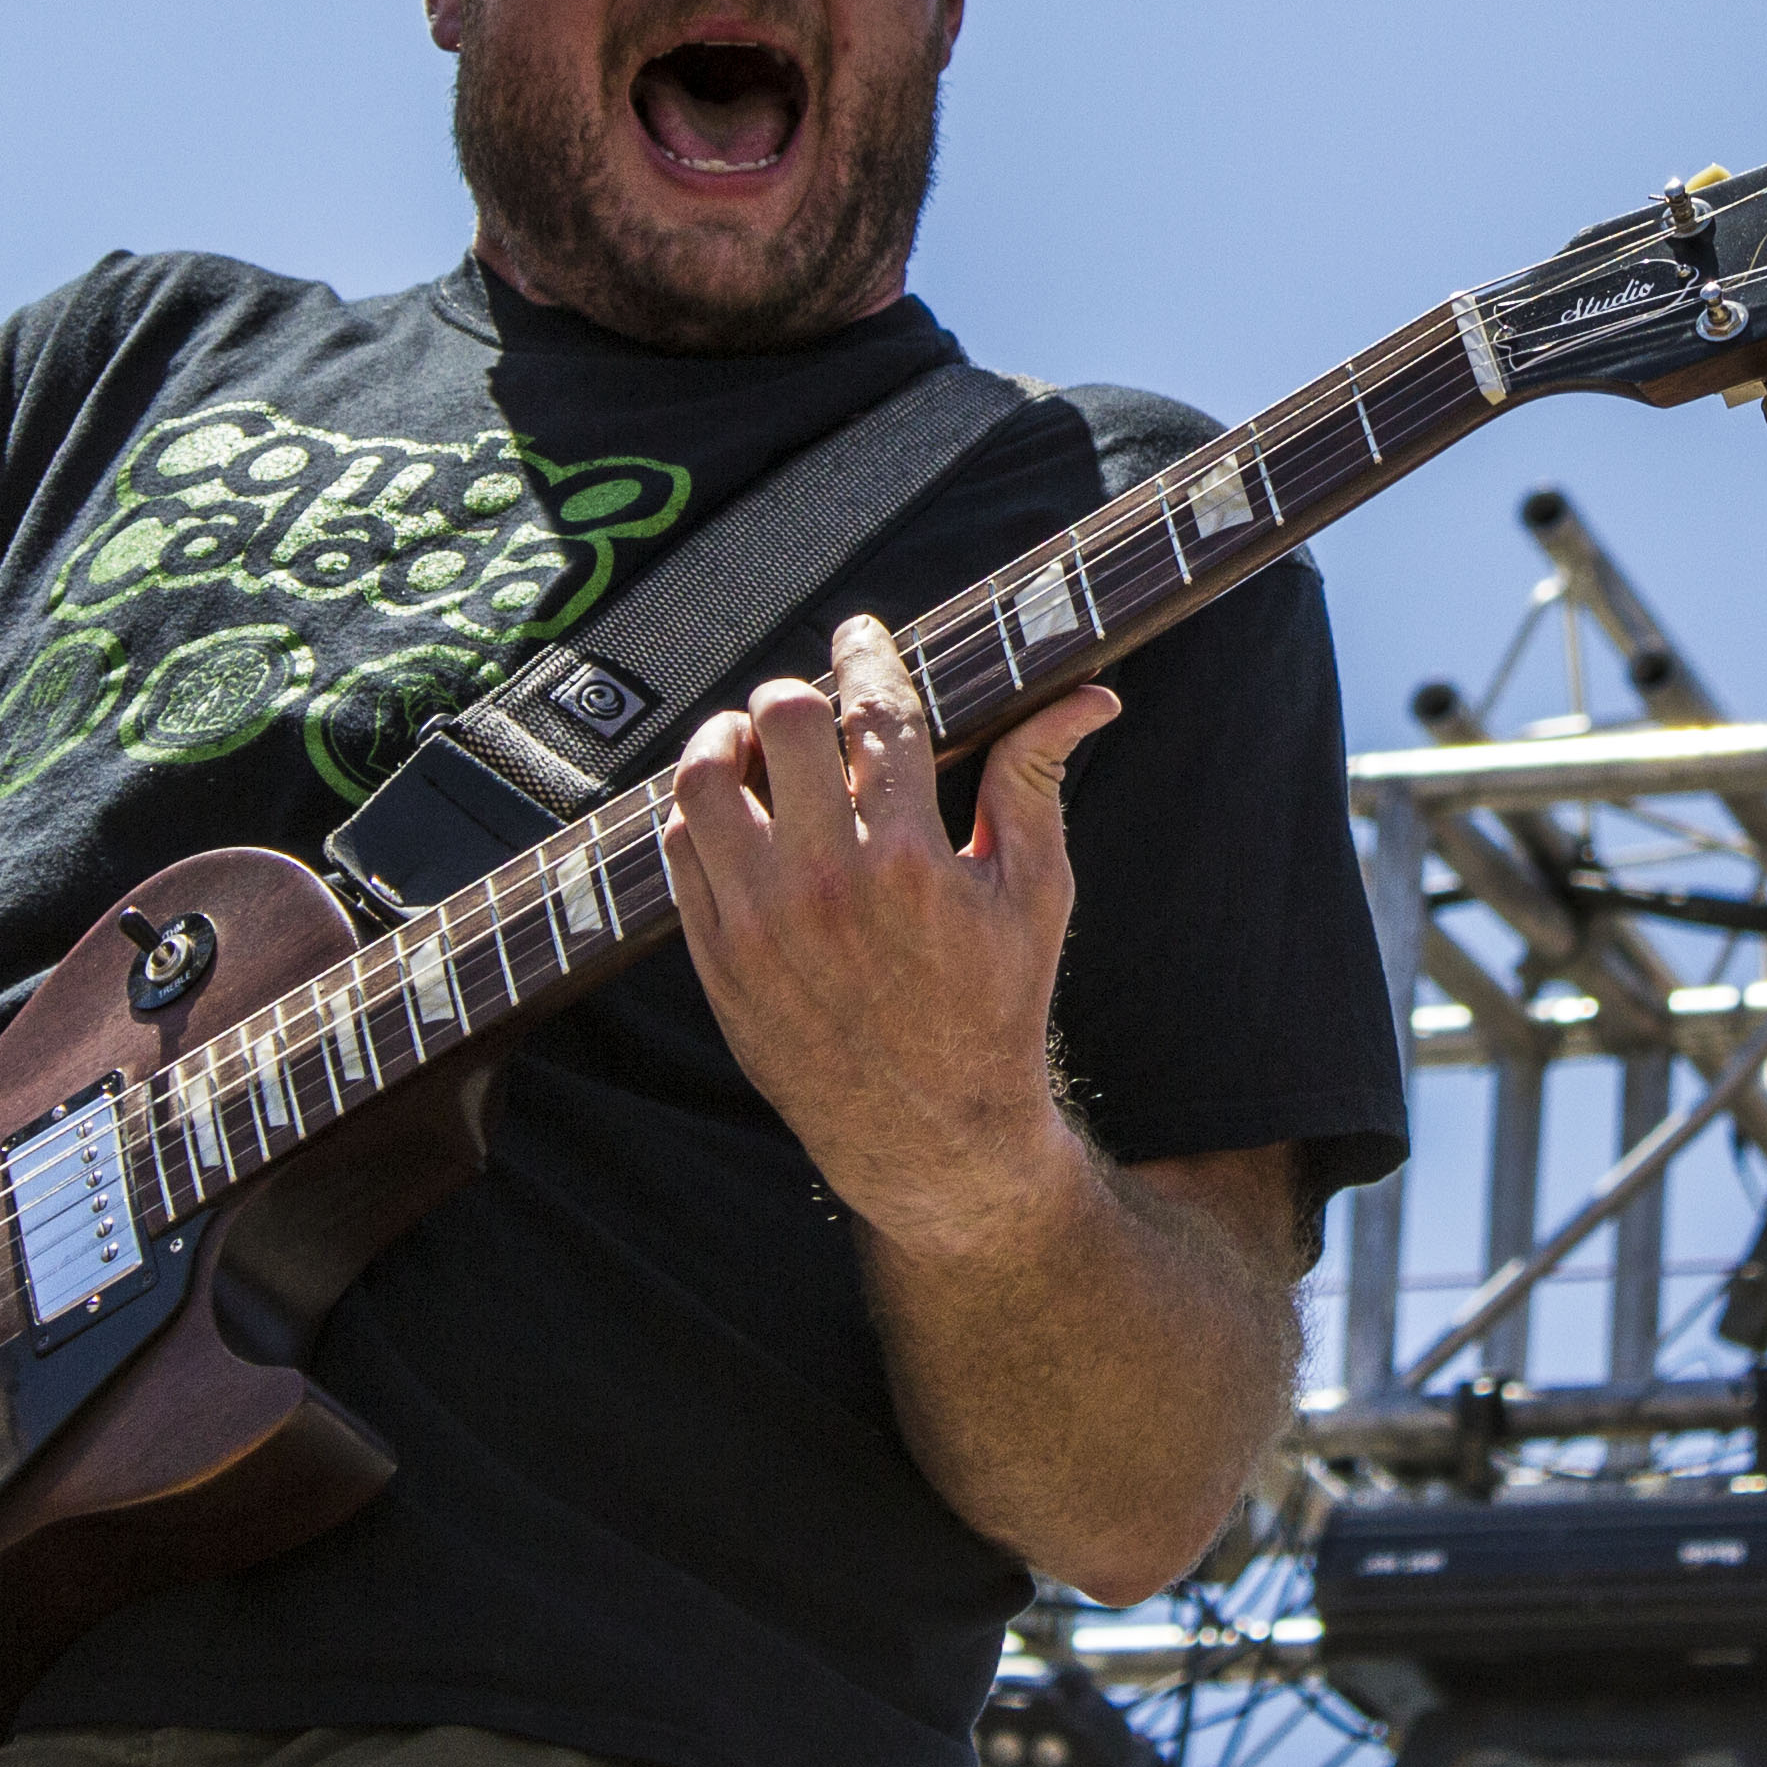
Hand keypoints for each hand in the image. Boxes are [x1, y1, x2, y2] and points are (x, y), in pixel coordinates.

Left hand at [662, 614, 1118, 1251]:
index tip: (861, 633)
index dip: (866, 653)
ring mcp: (760, 922)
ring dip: (728, 740)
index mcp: (913, 859)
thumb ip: (1038, 778)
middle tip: (814, 702)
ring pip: (704, 778)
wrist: (930, 1134)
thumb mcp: (1033, 892)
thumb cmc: (995, 1005)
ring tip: (755, 743)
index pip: (874, 709)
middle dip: (800, 692)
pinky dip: (697, 810)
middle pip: (784, 721)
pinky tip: (734, 810)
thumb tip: (1089, 695)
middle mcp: (827, 883)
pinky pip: (677, 849)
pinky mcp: (718, 956)